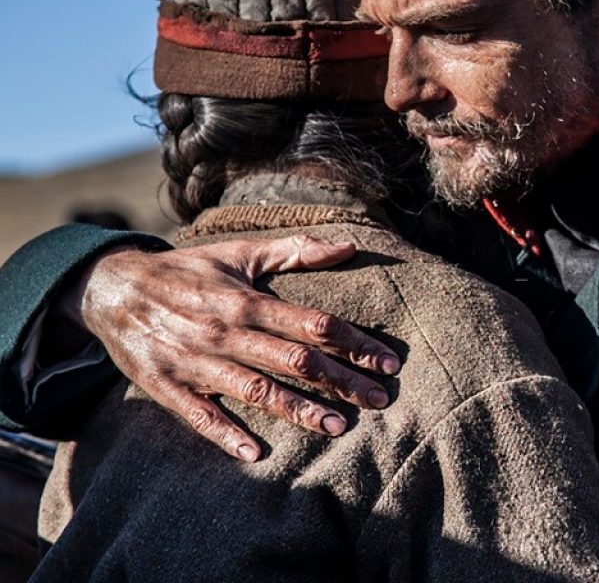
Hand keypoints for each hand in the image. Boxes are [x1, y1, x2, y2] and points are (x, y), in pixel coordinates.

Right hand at [56, 235, 400, 461]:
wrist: (112, 287)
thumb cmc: (188, 270)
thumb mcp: (239, 251)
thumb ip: (295, 250)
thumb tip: (348, 245)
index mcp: (247, 300)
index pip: (313, 324)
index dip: (355, 343)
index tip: (388, 362)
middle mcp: (226, 332)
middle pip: (294, 360)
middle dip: (341, 382)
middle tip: (380, 400)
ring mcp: (196, 362)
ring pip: (255, 390)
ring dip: (298, 410)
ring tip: (338, 427)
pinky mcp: (168, 386)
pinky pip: (200, 415)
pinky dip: (225, 434)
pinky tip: (255, 453)